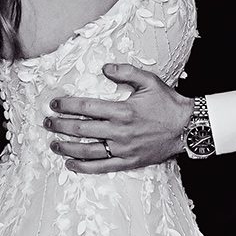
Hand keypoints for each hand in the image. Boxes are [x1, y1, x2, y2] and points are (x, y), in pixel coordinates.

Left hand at [44, 63, 188, 173]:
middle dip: (61, 125)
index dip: (67, 105)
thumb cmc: (168, 103)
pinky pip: (102, 167)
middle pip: (82, 129)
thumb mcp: (149, 81)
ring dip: (67, 148)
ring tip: (53, 144)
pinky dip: (84, 167)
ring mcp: (123, 149)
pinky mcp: (129, 162)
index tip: (54, 104)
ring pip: (88, 150)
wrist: (187, 127)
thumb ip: (126, 72)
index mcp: (123, 110)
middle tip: (47, 122)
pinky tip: (71, 164)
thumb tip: (104, 68)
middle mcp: (120, 131)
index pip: (87, 107)